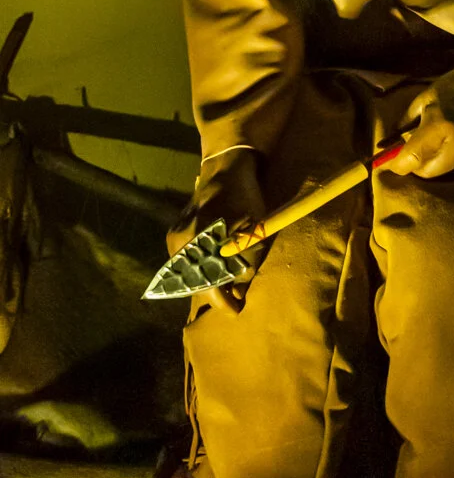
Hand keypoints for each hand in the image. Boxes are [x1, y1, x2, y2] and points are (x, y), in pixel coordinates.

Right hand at [167, 147, 267, 313]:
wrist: (225, 167)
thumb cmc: (244, 195)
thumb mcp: (255, 227)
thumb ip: (248, 260)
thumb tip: (239, 292)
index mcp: (198, 236)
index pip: (205, 280)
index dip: (221, 299)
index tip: (235, 310)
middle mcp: (180, 239)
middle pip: (194, 280)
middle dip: (214, 293)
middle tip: (233, 301)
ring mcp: (174, 237)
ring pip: (188, 272)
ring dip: (206, 282)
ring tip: (226, 288)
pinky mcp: (175, 235)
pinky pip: (185, 262)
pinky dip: (200, 270)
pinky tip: (215, 272)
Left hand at [383, 50, 453, 179]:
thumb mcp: (425, 99)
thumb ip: (407, 124)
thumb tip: (391, 145)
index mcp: (440, 125)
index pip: (412, 158)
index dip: (397, 165)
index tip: (389, 164)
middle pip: (428, 173)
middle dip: (416, 166)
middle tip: (411, 153)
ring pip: (445, 170)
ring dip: (435, 162)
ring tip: (438, 140)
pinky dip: (452, 157)